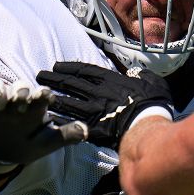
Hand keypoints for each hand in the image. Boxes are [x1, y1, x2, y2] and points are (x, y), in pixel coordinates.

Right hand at [0, 78, 86, 172]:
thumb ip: (63, 137)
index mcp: (32, 107)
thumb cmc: (23, 143)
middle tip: (21, 96)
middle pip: (17, 88)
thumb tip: (86, 131)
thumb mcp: (43, 142)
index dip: (41, 95)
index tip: (44, 96)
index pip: (40, 97)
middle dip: (19, 90)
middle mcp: (14, 101)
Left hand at [35, 61, 172, 149]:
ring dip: (52, 98)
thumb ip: (143, 75)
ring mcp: (93, 111)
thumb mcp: (153, 82)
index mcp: (111, 80)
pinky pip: (72, 123)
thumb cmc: (153, 103)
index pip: (85, 71)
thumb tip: (138, 72)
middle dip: (54, 79)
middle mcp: (97, 93)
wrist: (148, 125)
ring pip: (67, 102)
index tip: (57, 66)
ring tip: (40, 95)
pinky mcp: (93, 129)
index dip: (69, 67)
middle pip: (70, 84)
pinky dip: (60, 121)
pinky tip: (48, 120)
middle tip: (40, 76)